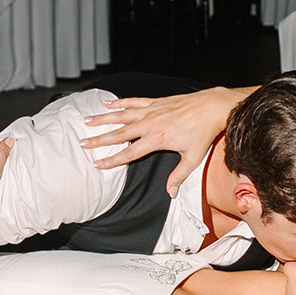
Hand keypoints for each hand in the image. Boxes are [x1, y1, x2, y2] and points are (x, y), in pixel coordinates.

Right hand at [80, 86, 255, 194]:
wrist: (213, 107)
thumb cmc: (204, 133)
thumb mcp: (192, 158)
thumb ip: (178, 176)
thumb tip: (170, 193)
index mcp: (157, 140)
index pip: (129, 153)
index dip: (112, 160)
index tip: (97, 163)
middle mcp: (150, 124)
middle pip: (119, 133)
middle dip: (99, 139)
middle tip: (82, 142)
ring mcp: (152, 111)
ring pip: (122, 115)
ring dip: (103, 119)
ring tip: (86, 121)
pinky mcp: (156, 102)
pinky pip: (133, 102)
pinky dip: (120, 102)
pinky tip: (108, 104)